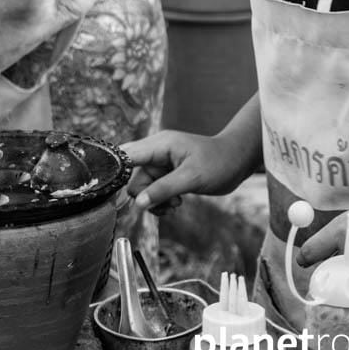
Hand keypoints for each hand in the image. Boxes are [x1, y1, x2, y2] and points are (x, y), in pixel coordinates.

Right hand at [121, 129, 246, 214]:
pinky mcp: (168, 174)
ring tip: (175, 204)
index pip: (126, 155)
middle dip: (144, 194)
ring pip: (143, 187)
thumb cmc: (219, 163)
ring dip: (155, 200)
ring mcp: (162, 163)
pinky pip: (154, 190)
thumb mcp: (191, 178)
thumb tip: (139, 203)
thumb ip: (163, 190)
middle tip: (164, 202)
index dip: (115, 171)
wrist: (237, 161)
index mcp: (160, 145)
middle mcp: (157, 152)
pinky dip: (161, 200)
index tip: (111, 191)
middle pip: (131, 176)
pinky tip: (176, 203)